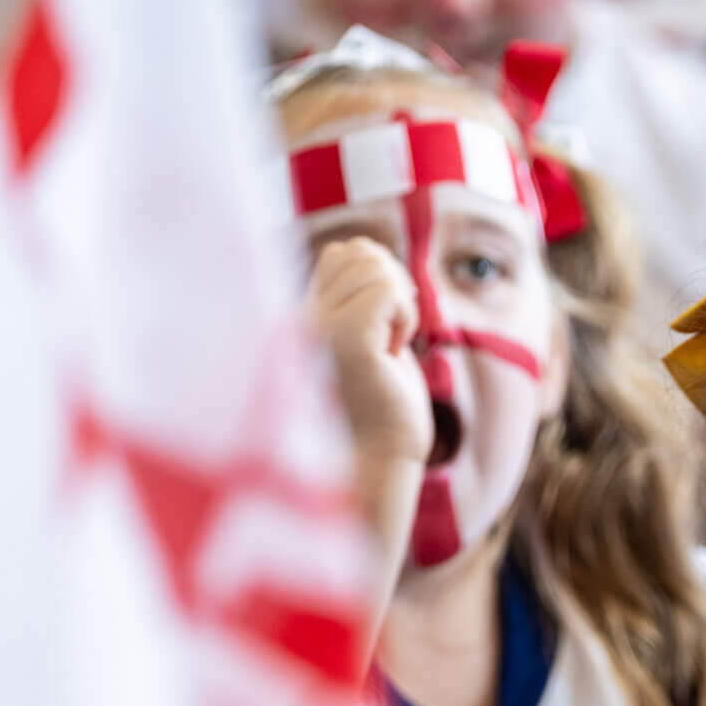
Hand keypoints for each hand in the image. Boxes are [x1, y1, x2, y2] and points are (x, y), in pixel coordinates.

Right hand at [311, 237, 430, 472]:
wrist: (381, 454)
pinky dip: (405, 318)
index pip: (341, 252)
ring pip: (375, 266)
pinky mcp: (345, 340)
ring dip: (401, 305)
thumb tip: (371, 253)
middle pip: (360, 252)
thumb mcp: (366, 334)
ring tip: (388, 346)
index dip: (379, 275)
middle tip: (390, 334)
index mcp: (303, 313)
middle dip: (393, 286)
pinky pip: (388, 292)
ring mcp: (318, 327)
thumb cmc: (382, 399)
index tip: (383, 323)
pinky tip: (392, 352)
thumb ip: (359, 293)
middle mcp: (301, 316)